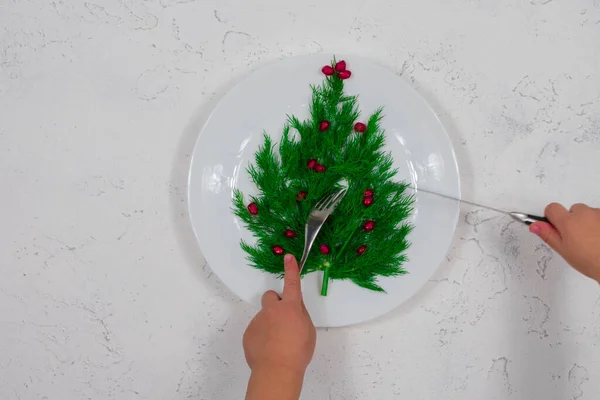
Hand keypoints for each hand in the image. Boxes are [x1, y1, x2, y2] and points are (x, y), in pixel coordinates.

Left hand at [243, 254, 315, 399]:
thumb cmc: (298, 352)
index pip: (292, 283)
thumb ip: (301, 315)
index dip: (291, 269)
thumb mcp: (308, 331)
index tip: (288, 257)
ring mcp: (258, 320)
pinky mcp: (248, 332)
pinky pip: (256, 330)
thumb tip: (295, 309)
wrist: (276, 369)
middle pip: (270, 296)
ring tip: (276, 344)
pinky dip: (261, 337)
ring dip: (269, 325)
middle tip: (282, 320)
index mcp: (291, 307)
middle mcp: (272, 309)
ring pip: (264, 317)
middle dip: (275, 304)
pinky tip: (267, 349)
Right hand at [530, 203, 599, 281]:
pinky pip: (598, 217)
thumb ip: (548, 234)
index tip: (555, 227)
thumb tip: (535, 225)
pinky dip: (598, 224)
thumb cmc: (591, 260)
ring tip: (590, 240)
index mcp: (568, 221)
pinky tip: (598, 238)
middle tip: (575, 238)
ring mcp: (598, 214)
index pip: (551, 208)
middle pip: (571, 210)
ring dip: (586, 222)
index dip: (551, 218)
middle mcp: (583, 213)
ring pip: (587, 213)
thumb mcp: (564, 250)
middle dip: (572, 220)